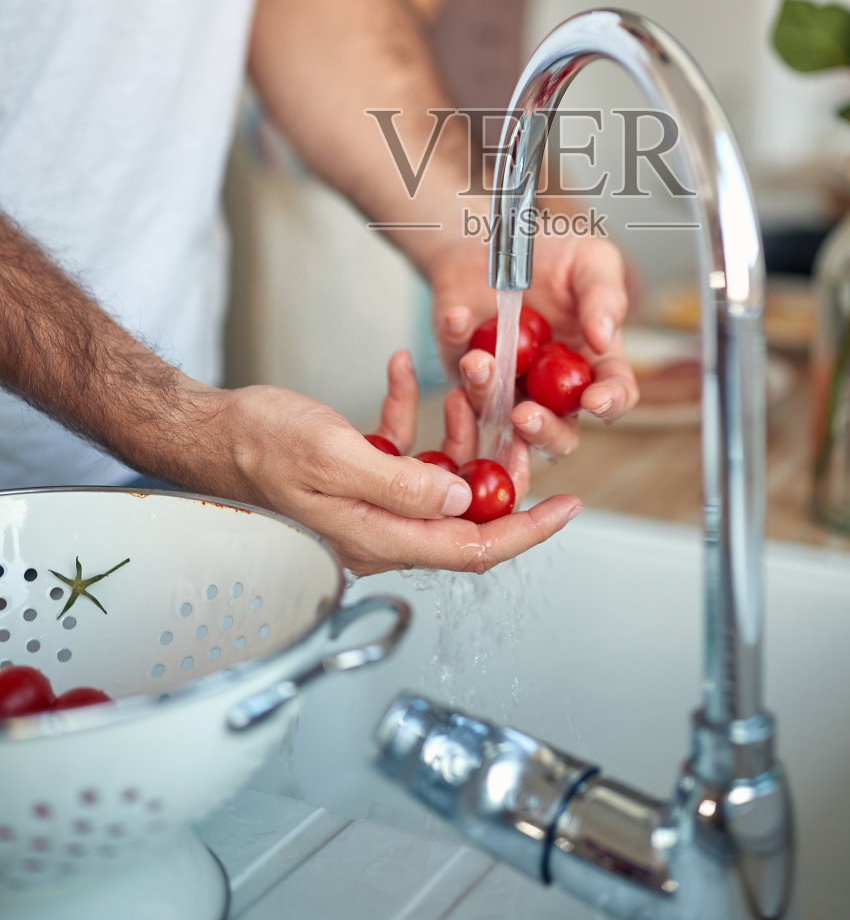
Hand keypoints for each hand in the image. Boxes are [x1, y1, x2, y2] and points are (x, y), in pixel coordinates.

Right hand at [196, 352, 578, 575]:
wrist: (209, 432)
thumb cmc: (256, 446)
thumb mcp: (333, 456)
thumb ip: (401, 481)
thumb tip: (461, 499)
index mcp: (379, 538)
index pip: (473, 548)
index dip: (528, 531)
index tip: (569, 507)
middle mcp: (381, 529)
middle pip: (466, 510)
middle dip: (497, 463)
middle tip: (516, 420)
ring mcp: (371, 504)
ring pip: (441, 474)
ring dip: (457, 427)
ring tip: (461, 381)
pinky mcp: (359, 476)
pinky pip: (404, 448)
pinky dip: (412, 410)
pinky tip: (404, 372)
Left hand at [430, 232, 639, 460]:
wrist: (492, 238)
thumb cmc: (550, 254)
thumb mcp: (590, 259)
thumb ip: (604, 295)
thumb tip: (604, 337)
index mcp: (592, 363)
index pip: (614, 396)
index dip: (610, 404)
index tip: (595, 400)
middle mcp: (551, 387)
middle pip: (558, 436)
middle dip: (544, 434)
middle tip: (526, 415)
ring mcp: (506, 387)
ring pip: (499, 418)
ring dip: (487, 394)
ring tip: (480, 360)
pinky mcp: (464, 373)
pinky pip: (456, 374)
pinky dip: (457, 344)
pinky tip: (459, 317)